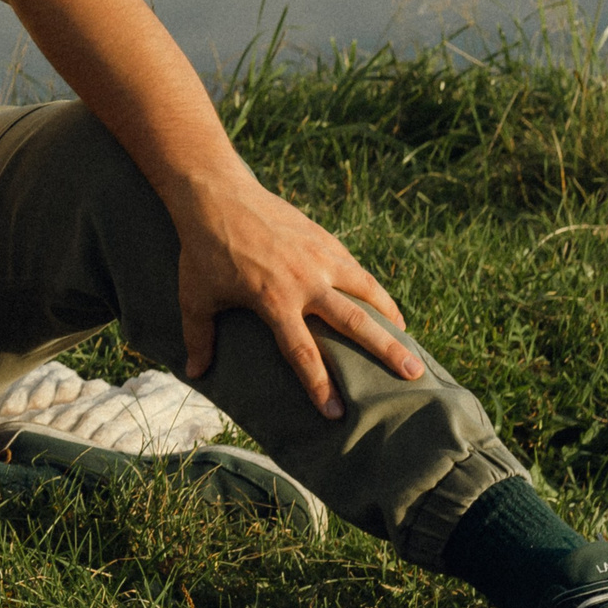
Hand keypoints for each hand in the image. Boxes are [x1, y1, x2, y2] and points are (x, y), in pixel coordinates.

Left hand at [172, 174, 422, 417]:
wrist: (215, 194)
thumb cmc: (202, 249)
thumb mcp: (195, 296)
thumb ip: (199, 336)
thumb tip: (194, 373)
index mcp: (274, 299)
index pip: (303, 351)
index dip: (319, 384)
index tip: (335, 412)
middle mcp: (304, 280)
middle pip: (353, 322)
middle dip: (385, 350)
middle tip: (413, 374)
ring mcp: (318, 256)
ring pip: (365, 289)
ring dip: (390, 314)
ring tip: (408, 340)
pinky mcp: (323, 238)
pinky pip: (354, 268)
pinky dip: (371, 288)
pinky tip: (380, 304)